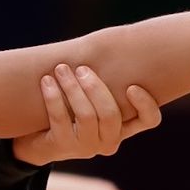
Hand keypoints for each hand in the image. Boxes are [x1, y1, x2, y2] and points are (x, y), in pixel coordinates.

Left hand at [13, 64, 161, 166]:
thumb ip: (106, 82)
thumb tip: (115, 42)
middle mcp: (109, 141)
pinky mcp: (63, 147)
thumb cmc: (73, 110)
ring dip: (72, 88)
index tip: (131, 86)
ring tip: (61, 69)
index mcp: (123, 128)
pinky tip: (46, 81)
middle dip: (96, 87)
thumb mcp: (93, 99)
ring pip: (86, 115)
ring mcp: (86, 147)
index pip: (148, 121)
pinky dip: (53, 97)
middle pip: (111, 114)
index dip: (145, 104)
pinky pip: (60, 119)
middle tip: (82, 68)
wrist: (40, 137)